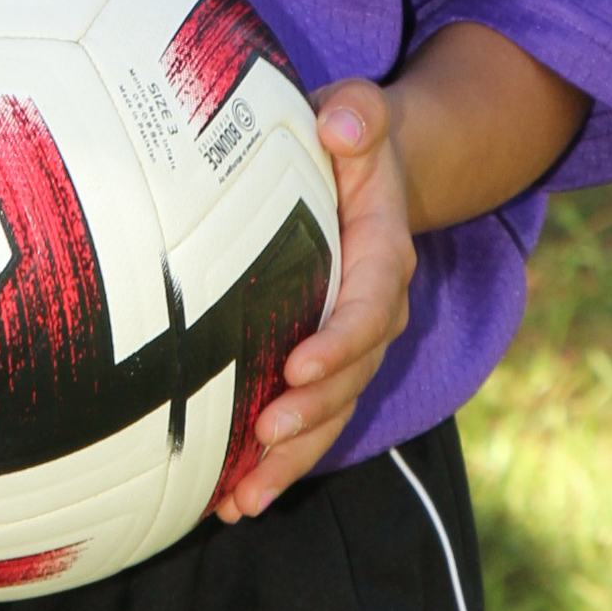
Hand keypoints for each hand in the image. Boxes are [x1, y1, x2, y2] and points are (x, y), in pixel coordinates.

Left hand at [213, 76, 414, 522]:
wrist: (358, 166)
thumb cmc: (346, 138)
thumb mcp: (360, 111)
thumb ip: (361, 113)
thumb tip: (344, 125)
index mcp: (381, 253)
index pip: (368, 307)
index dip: (339, 342)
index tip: (298, 366)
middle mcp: (372, 309)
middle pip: (350, 376)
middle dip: (311, 413)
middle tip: (264, 437)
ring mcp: (347, 344)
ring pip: (328, 414)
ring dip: (290, 459)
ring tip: (243, 498)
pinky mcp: (318, 362)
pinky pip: (306, 420)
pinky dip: (272, 464)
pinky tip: (230, 499)